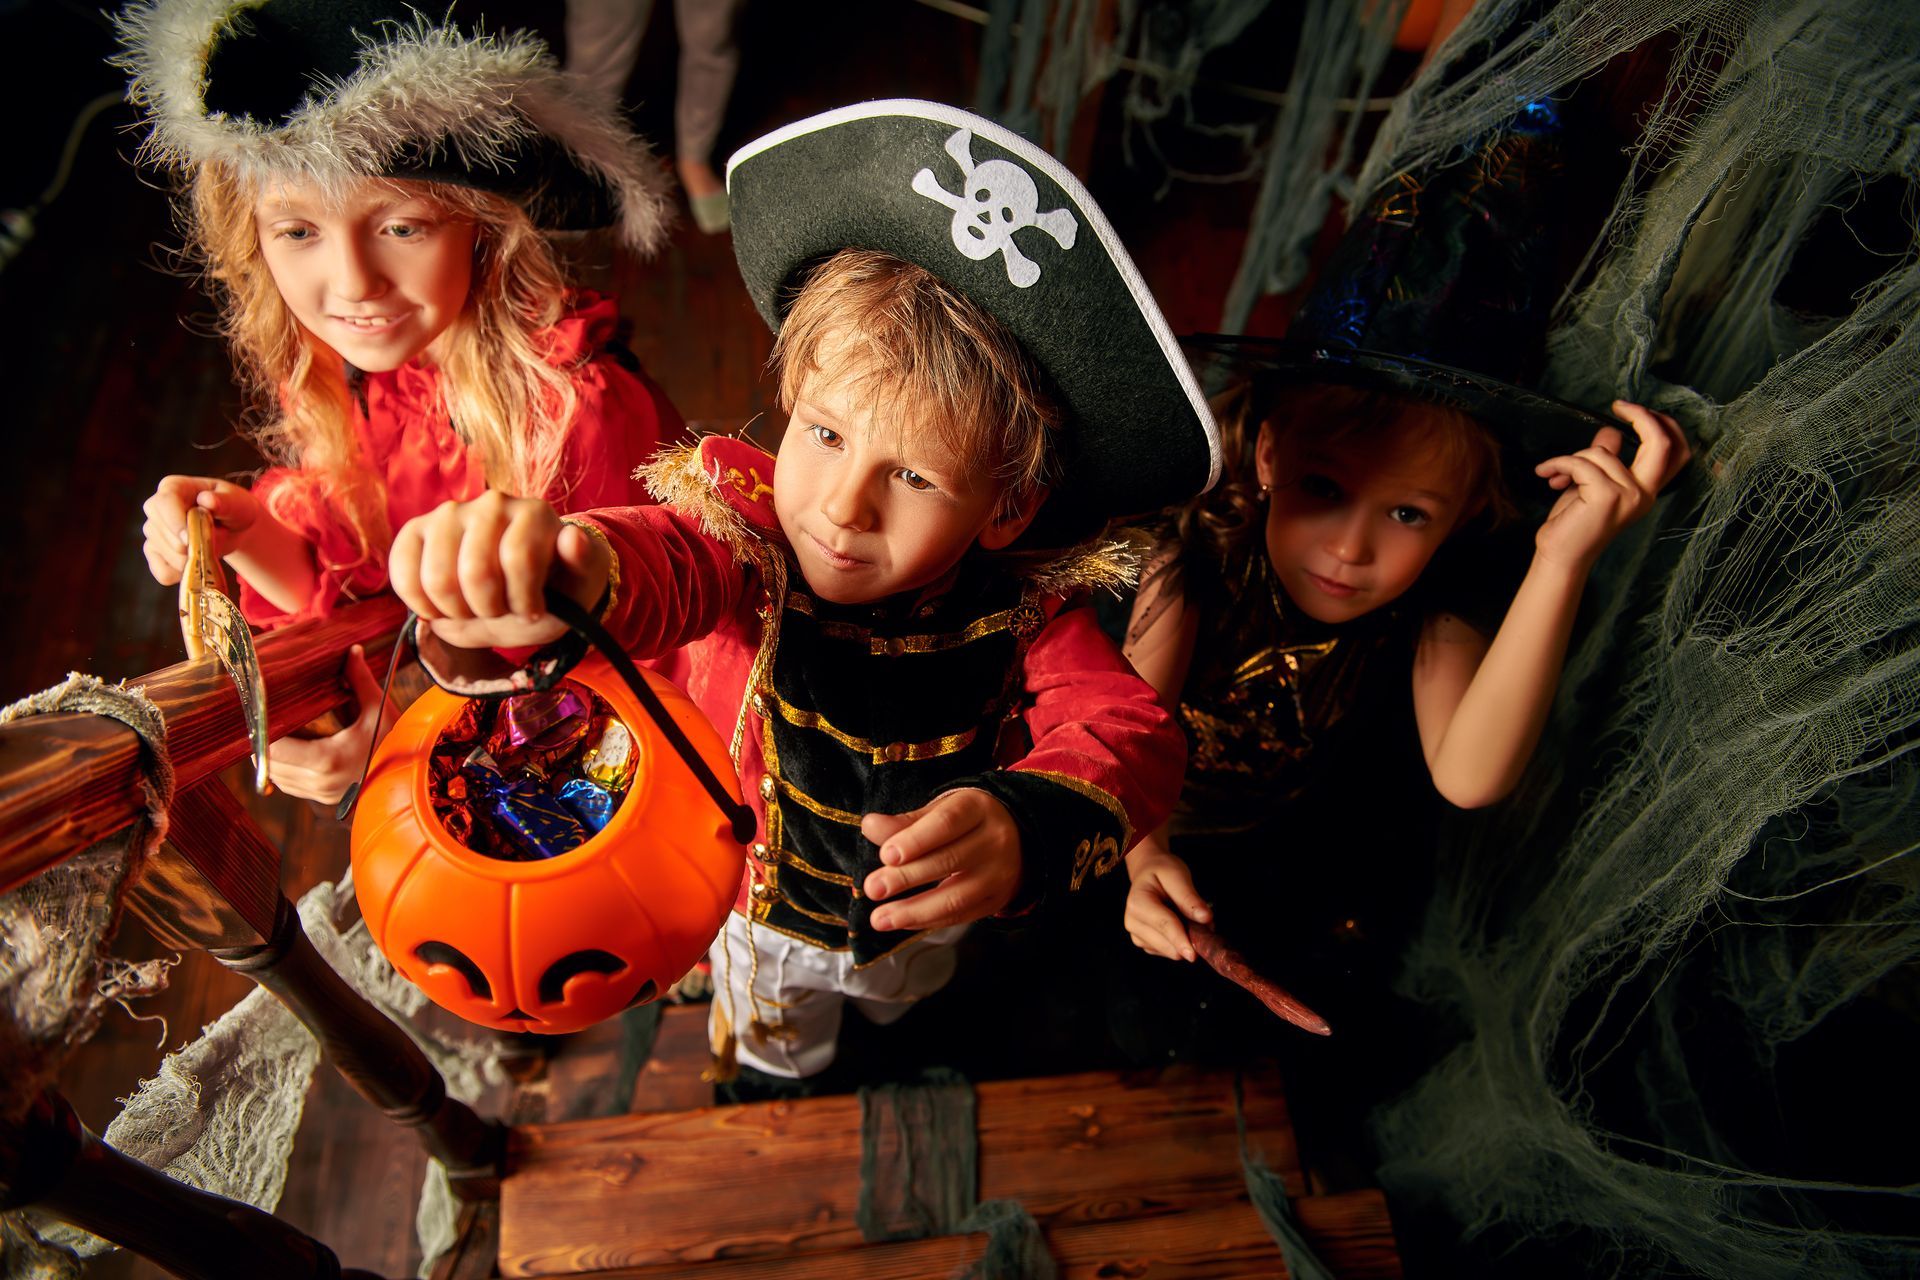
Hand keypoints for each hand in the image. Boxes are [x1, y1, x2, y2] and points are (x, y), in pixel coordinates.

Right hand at [141, 476, 261, 585]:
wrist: (234, 528)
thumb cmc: (234, 509)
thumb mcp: (237, 502)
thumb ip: (224, 502)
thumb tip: (207, 500)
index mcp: (173, 487)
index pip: (163, 503)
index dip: (175, 523)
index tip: (189, 538)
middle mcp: (156, 507)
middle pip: (159, 532)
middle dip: (188, 544)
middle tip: (212, 540)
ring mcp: (153, 531)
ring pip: (163, 554)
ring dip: (190, 559)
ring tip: (208, 546)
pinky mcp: (155, 553)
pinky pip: (163, 573)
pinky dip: (182, 574)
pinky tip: (197, 563)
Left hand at [266, 645, 394, 803]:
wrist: (415, 779)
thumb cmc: (398, 743)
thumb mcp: (381, 709)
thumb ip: (360, 680)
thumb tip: (352, 650)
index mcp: (326, 759)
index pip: (273, 748)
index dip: (261, 731)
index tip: (260, 712)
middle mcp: (319, 781)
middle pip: (270, 764)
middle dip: (263, 743)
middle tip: (261, 719)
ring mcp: (321, 794)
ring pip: (277, 777)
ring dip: (272, 758)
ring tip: (273, 733)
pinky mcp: (325, 799)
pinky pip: (290, 785)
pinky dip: (284, 769)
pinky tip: (290, 751)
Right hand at [387, 493, 608, 650]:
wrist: (520, 588)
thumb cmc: (551, 589)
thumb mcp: (576, 587)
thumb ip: (581, 563)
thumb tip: (573, 537)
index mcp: (533, 513)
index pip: (518, 560)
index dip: (523, 601)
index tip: (533, 611)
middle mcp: (490, 504)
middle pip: (475, 574)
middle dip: (489, 609)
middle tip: (500, 610)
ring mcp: (449, 514)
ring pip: (438, 579)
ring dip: (457, 612)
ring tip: (474, 609)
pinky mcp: (416, 530)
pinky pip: (402, 572)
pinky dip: (420, 604)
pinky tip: (441, 609)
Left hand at [859, 788, 1022, 931]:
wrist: (1016, 838)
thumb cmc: (966, 822)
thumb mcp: (940, 811)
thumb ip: (905, 822)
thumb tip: (870, 826)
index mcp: (977, 809)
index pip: (947, 823)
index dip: (916, 840)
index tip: (886, 855)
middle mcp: (995, 840)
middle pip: (949, 861)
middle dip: (906, 877)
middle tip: (873, 888)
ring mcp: (999, 874)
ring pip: (956, 898)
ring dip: (913, 911)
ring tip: (879, 918)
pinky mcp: (997, 900)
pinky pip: (960, 916)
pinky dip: (927, 921)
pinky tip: (901, 922)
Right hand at [1123, 838, 1209, 960]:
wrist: (1148, 873)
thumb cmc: (1162, 871)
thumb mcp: (1177, 874)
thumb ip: (1189, 897)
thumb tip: (1205, 918)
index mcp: (1138, 903)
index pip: (1163, 925)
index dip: (1181, 939)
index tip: (1195, 954)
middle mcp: (1132, 922)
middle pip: (1167, 944)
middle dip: (1188, 938)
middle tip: (1204, 923)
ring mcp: (1136, 935)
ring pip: (1169, 951)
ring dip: (1185, 940)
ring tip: (1187, 918)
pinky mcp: (1145, 944)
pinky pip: (1168, 952)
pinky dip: (1179, 942)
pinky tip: (1179, 925)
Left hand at [1533, 401, 1690, 571]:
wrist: (1560, 555)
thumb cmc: (1575, 520)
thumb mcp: (1592, 482)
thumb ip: (1607, 457)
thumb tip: (1611, 430)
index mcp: (1647, 490)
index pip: (1676, 452)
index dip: (1663, 424)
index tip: (1633, 410)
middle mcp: (1644, 495)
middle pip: (1662, 443)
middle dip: (1642, 416)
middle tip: (1619, 407)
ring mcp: (1629, 496)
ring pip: (1601, 452)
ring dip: (1571, 458)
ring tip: (1555, 475)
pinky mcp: (1607, 496)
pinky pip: (1580, 463)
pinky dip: (1558, 464)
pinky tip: (1546, 475)